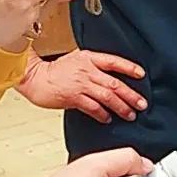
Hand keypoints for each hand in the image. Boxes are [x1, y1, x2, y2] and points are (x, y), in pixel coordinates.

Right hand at [17, 51, 147, 122]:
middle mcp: (87, 70)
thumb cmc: (53, 71)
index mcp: (89, 58)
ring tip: (130, 114)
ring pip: (107, 96)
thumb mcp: (75, 60)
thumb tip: (109, 79)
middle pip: (115, 83)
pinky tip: (108, 118)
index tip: (141, 75)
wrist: (34, 78)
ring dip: (121, 107)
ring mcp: (80, 84)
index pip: (114, 61)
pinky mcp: (73, 97)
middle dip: (131, 95)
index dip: (129, 68)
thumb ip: (92, 66)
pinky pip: (93, 107)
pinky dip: (102, 114)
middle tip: (142, 104)